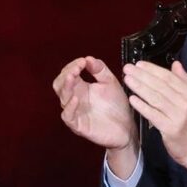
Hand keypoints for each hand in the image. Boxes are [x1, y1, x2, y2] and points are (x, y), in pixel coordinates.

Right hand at [54, 56, 138, 173]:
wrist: (127, 128)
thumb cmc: (117, 106)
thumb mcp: (110, 83)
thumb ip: (100, 70)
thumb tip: (88, 58)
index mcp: (81, 88)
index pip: (68, 74)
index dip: (72, 66)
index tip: (83, 61)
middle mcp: (75, 98)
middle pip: (59, 85)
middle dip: (65, 74)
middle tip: (76, 68)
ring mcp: (75, 112)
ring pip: (62, 98)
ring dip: (66, 86)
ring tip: (73, 77)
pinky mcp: (78, 125)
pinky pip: (68, 116)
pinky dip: (70, 107)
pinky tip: (76, 98)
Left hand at [122, 60, 186, 175]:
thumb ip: (184, 82)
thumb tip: (176, 64)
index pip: (169, 77)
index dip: (153, 70)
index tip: (139, 64)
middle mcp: (185, 103)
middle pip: (161, 86)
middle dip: (143, 76)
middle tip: (128, 68)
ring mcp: (178, 116)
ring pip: (156, 98)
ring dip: (140, 87)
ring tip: (128, 80)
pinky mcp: (171, 129)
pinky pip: (154, 114)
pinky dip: (142, 106)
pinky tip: (132, 99)